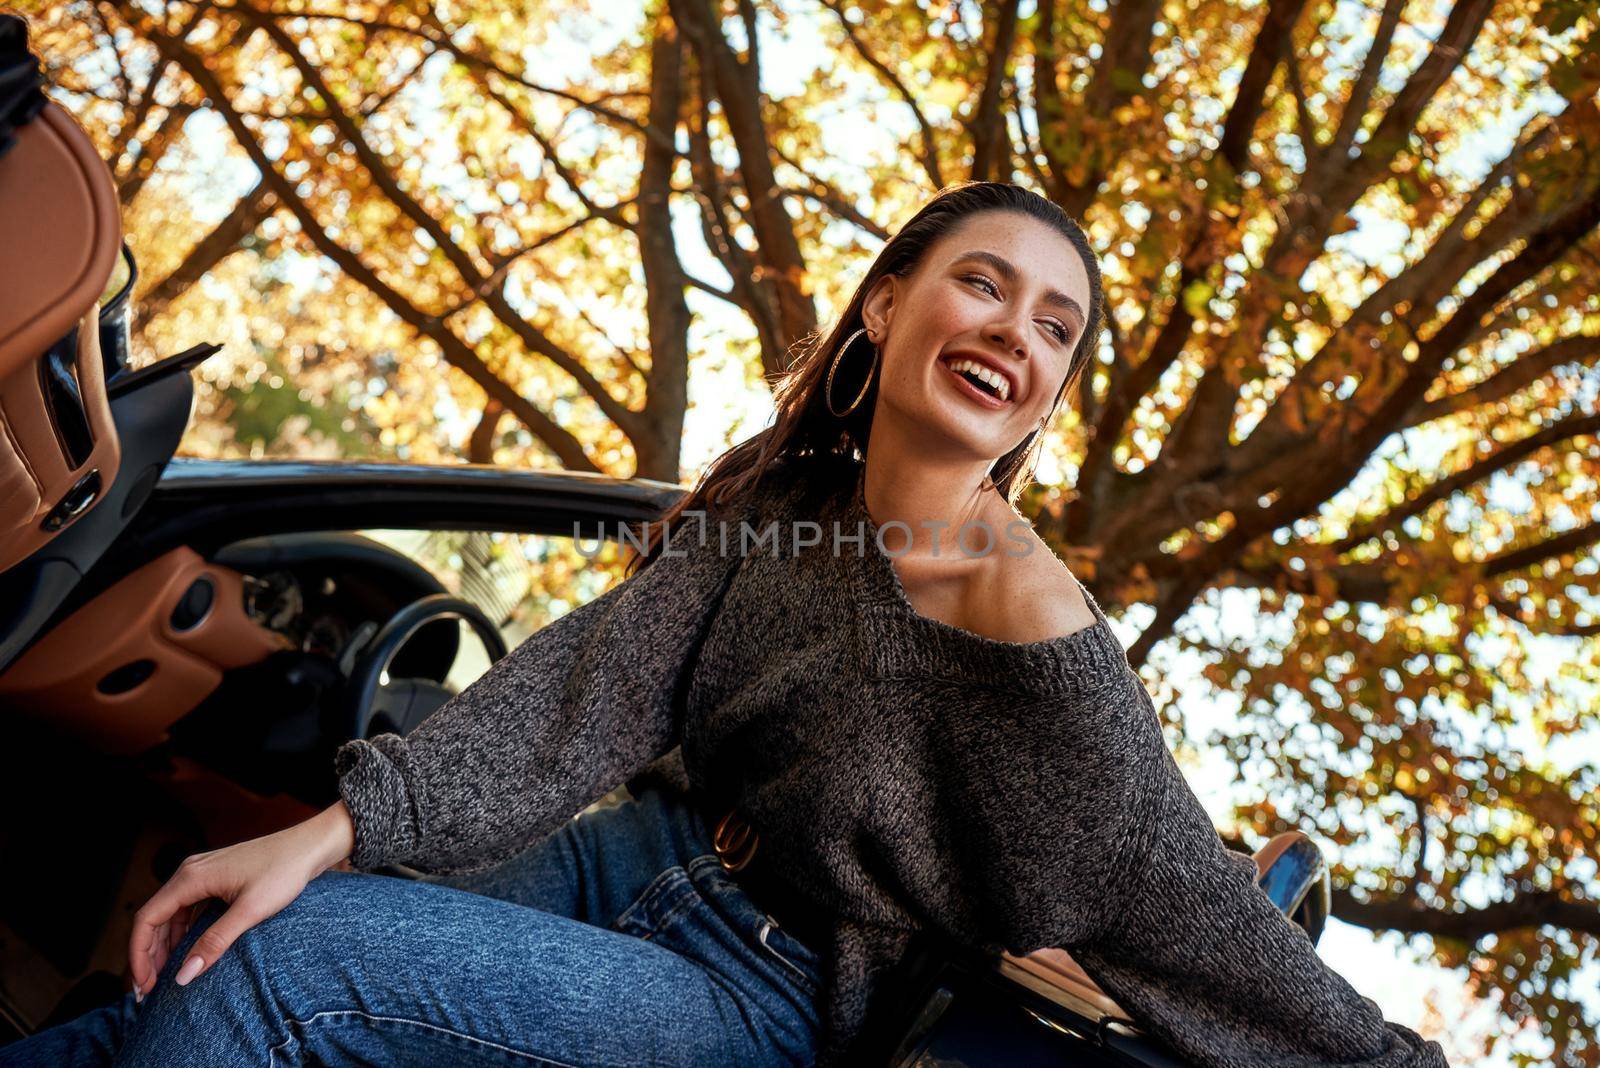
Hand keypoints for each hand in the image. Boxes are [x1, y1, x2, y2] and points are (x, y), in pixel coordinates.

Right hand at [128, 801, 354, 997]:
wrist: (309, 846)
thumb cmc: (284, 871)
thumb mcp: (250, 912)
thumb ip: (215, 942)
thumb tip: (183, 975)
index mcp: (190, 877)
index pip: (146, 919)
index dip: (139, 955)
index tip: (143, 985)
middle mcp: (190, 871)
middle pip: (154, 917)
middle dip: (149, 954)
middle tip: (151, 989)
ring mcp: (202, 872)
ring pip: (170, 913)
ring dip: (164, 944)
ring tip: (167, 976)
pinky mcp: (216, 877)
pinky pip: (188, 907)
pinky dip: (182, 930)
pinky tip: (188, 950)